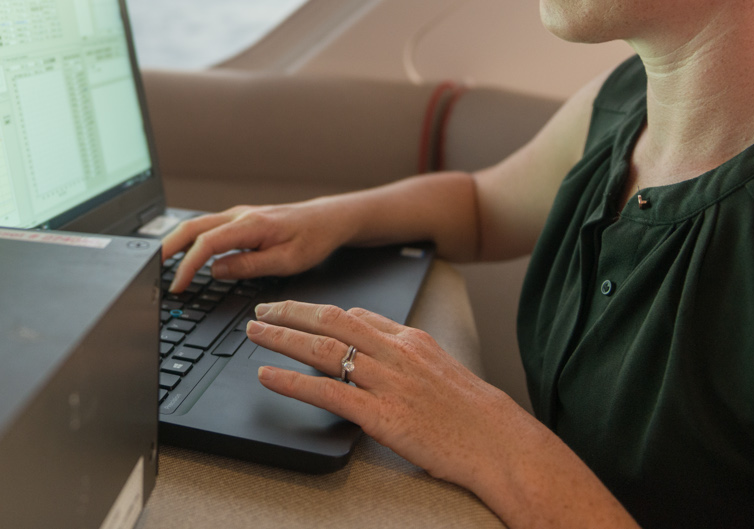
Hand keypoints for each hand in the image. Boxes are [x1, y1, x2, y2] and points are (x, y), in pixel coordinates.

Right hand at [159, 198, 357, 294]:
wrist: (328, 219)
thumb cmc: (313, 239)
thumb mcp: (287, 261)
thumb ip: (249, 266)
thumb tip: (215, 271)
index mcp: (250, 225)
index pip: (206, 244)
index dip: (187, 266)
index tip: (176, 286)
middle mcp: (239, 216)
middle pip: (191, 228)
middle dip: (167, 248)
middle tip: (150, 270)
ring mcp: (237, 215)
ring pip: (196, 226)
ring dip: (176, 243)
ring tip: (160, 264)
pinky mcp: (240, 220)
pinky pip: (207, 228)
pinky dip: (190, 240)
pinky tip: (185, 254)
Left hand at [245, 299, 516, 486]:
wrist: (499, 443)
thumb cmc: (474, 414)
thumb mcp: (442, 368)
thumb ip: (407, 354)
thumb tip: (375, 343)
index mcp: (411, 340)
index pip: (356, 316)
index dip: (319, 311)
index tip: (294, 309)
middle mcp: (395, 354)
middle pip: (332, 321)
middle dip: (291, 312)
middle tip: (262, 310)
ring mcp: (386, 383)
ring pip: (323, 349)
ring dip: (282, 337)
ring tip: (254, 333)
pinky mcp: (380, 415)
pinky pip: (326, 391)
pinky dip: (291, 381)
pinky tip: (268, 376)